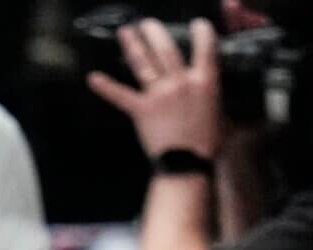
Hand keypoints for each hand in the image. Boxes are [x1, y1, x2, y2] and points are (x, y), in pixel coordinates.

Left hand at [87, 17, 222, 160]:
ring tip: (126, 31)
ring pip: (144, 63)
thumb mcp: (219, 113)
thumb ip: (212, 97)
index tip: (198, 24)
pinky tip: (93, 78)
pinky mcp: (141, 110)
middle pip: (166, 49)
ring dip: (133, 45)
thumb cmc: (206, 143)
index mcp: (205, 81)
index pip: (205, 48)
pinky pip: (120, 96)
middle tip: (147, 23)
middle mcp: (181, 82)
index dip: (202, 33)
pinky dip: (106, 87)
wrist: (187, 163)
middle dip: (155, 32)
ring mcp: (160, 94)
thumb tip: (209, 94)